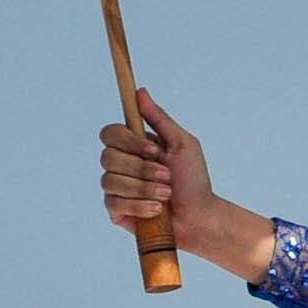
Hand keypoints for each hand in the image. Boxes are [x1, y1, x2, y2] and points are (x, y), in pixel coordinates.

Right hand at [99, 92, 275, 281]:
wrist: (200, 216)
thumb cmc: (193, 180)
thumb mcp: (182, 144)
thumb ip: (159, 119)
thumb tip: (140, 91)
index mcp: (133, 146)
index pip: (110, 133)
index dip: (128, 141)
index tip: (154, 150)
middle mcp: (120, 165)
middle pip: (107, 157)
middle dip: (141, 169)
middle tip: (168, 176)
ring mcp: (116, 187)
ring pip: (110, 181)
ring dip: (144, 188)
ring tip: (167, 194)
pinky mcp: (115, 210)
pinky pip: (114, 203)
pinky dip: (139, 206)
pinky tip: (157, 210)